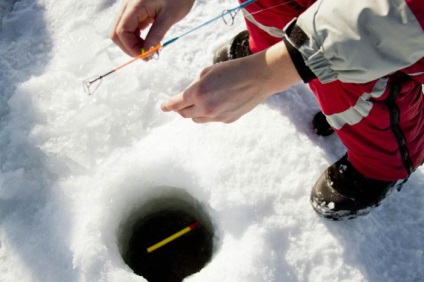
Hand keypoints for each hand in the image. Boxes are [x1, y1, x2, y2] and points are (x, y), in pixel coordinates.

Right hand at [111, 0, 194, 56]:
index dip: (131, 47)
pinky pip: (130, 26)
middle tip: (147, 56)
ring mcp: (130, 7)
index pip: (122, 31)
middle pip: (117, 32)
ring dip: (133, 43)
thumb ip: (156, 35)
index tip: (145, 57)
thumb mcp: (169, 17)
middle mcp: (128, 5)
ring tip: (149, 49)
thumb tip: (147, 52)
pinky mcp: (136, 10)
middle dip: (129, 47)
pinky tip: (149, 41)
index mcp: (134, 6)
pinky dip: (137, 37)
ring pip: (122, 30)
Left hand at [161, 41, 301, 122]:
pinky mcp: (227, 120)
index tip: (164, 107)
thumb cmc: (233, 69)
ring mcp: (217, 116)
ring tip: (203, 101)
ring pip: (198, 119)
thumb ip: (195, 85)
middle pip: (185, 114)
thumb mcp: (208, 71)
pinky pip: (212, 119)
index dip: (168, 106)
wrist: (259, 77)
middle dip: (181, 109)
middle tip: (181, 103)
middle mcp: (206, 108)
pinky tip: (220, 102)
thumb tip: (189, 95)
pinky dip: (210, 113)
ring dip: (195, 112)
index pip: (177, 103)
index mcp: (198, 93)